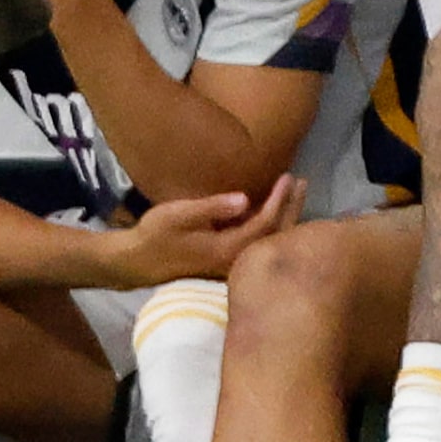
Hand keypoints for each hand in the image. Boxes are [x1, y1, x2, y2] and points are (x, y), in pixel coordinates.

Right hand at [110, 176, 303, 286]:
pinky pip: (259, 245)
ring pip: (269, 241)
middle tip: (302, 182)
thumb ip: (212, 208)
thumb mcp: (178, 215)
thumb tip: (245, 198)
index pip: (265, 223)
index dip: (279, 199)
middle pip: (274, 235)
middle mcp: (236, 260)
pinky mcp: (227, 262)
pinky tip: (272, 214)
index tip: (289, 177)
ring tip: (294, 195)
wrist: (138, 263)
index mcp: (228, 249)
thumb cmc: (155, 236)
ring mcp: (233, 264)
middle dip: (290, 207)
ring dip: (283, 217)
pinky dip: (271, 227)